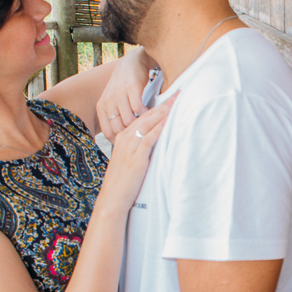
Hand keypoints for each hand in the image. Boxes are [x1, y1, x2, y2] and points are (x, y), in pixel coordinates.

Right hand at [97, 96, 174, 210]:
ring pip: (147, 124)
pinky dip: (158, 128)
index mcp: (123, 137)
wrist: (113, 198)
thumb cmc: (124, 182)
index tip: (171, 98)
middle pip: (146, 116)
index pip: (142, 117)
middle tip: (178, 93)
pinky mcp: (135, 157)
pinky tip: (167, 121)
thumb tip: (158, 143)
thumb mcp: (131, 160)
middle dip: (163, 104)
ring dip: (163, 112)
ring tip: (176, 101)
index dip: (157, 107)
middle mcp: (125, 138)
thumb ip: (142, 149)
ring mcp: (129, 147)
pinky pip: (148, 138)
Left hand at [98, 46, 156, 140]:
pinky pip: (139, 109)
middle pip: (119, 129)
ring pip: (129, 120)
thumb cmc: (124, 86)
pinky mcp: (131, 89)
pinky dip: (146, 115)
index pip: (109, 132)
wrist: (132, 63)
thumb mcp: (113, 101)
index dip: (120, 141)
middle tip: (142, 136)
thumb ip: (115, 117)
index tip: (131, 143)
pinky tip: (150, 114)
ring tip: (148, 126)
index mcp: (102, 107)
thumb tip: (120, 138)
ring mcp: (119, 94)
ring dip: (140, 125)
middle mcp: (108, 101)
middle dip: (132, 135)